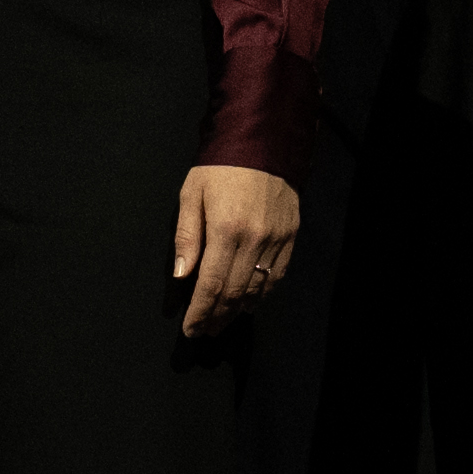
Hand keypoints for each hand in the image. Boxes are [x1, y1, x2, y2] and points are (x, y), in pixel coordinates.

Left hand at [172, 163, 297, 339]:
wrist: (265, 142)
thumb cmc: (219, 168)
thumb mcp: (192, 194)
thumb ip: (186, 237)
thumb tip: (181, 276)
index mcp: (225, 229)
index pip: (210, 284)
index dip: (200, 312)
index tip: (191, 330)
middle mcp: (254, 239)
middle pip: (234, 293)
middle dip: (216, 317)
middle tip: (204, 331)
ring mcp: (276, 239)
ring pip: (257, 289)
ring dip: (238, 311)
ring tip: (222, 322)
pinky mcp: (291, 236)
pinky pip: (277, 276)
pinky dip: (262, 295)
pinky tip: (249, 303)